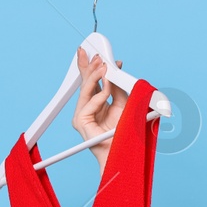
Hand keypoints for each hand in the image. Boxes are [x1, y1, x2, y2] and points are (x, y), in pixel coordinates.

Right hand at [71, 46, 128, 161]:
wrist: (124, 151)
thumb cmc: (125, 132)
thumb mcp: (124, 103)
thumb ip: (118, 88)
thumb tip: (116, 71)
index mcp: (97, 104)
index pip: (92, 82)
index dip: (93, 67)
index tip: (97, 54)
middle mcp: (87, 109)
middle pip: (85, 83)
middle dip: (89, 67)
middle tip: (96, 54)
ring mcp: (82, 116)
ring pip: (86, 90)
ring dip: (95, 76)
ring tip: (103, 66)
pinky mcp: (80, 122)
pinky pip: (89, 104)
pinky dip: (100, 95)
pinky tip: (108, 89)